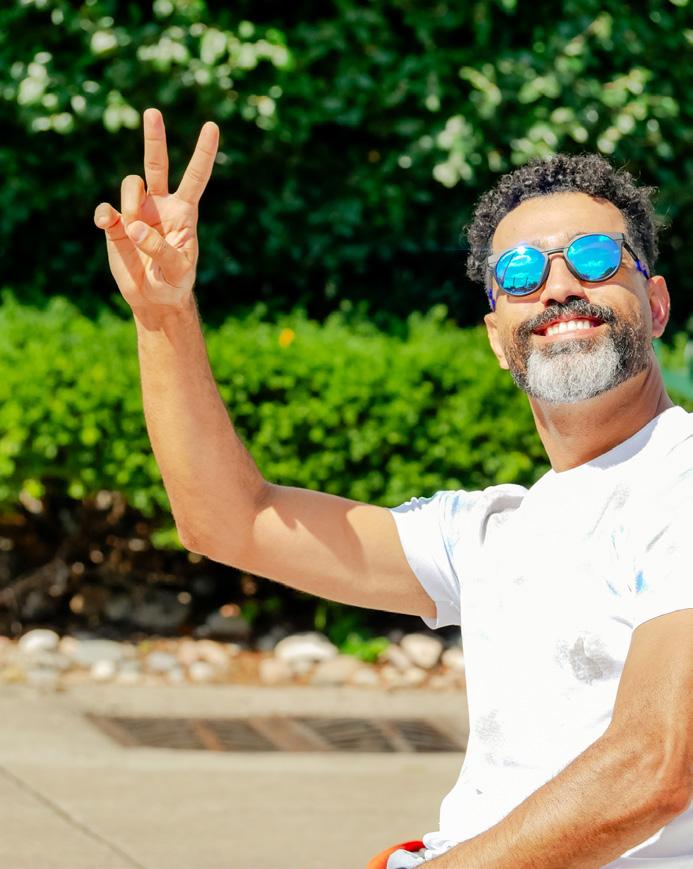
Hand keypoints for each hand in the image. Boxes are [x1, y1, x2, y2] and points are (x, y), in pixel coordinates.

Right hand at [93, 108, 218, 312]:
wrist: (154, 297)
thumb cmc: (174, 282)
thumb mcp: (176, 270)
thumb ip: (160, 249)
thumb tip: (133, 225)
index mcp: (184, 212)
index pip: (196, 177)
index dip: (203, 152)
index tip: (212, 126)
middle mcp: (160, 204)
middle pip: (157, 164)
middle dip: (155, 137)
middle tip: (153, 112)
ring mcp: (136, 211)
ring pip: (131, 185)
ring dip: (132, 203)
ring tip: (135, 235)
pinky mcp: (116, 224)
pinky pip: (107, 210)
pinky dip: (105, 216)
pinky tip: (107, 225)